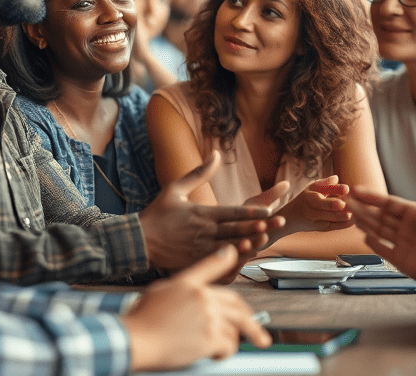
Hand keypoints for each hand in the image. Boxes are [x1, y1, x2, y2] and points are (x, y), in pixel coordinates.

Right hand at [123, 245, 271, 370]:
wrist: (136, 338)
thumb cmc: (142, 318)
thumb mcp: (161, 289)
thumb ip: (183, 284)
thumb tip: (193, 287)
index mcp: (190, 283)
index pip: (214, 265)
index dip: (228, 258)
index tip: (237, 252)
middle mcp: (204, 297)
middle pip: (237, 305)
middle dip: (251, 322)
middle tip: (259, 335)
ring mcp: (209, 316)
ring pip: (234, 328)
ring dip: (230, 341)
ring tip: (221, 349)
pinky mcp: (210, 337)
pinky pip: (229, 345)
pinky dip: (224, 353)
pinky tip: (214, 355)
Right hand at [139, 150, 285, 271]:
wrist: (139, 241)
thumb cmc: (157, 214)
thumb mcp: (175, 188)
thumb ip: (199, 172)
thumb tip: (216, 153)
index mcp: (201, 213)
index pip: (232, 212)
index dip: (252, 213)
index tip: (269, 211)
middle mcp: (203, 231)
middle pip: (236, 230)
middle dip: (258, 227)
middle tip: (276, 224)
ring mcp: (200, 248)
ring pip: (231, 247)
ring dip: (249, 244)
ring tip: (266, 241)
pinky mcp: (196, 261)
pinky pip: (219, 262)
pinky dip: (235, 260)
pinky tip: (246, 258)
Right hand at [277, 175, 352, 235]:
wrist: (290, 218)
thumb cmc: (304, 199)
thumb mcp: (310, 188)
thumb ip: (324, 183)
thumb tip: (336, 178)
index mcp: (309, 195)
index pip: (322, 190)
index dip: (335, 189)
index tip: (346, 188)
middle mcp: (311, 208)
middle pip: (324, 205)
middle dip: (335, 204)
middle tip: (346, 203)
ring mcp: (316, 220)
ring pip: (331, 218)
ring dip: (342, 216)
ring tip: (353, 212)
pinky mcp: (322, 229)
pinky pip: (335, 227)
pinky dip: (344, 224)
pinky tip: (354, 220)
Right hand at [347, 149, 415, 282]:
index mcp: (415, 214)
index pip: (389, 203)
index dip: (372, 197)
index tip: (357, 190)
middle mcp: (408, 228)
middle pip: (380, 216)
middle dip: (363, 208)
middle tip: (346, 200)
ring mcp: (404, 244)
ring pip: (379, 230)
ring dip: (364, 221)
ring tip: (350, 213)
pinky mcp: (402, 261)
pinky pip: (383, 250)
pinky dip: (373, 243)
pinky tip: (363, 235)